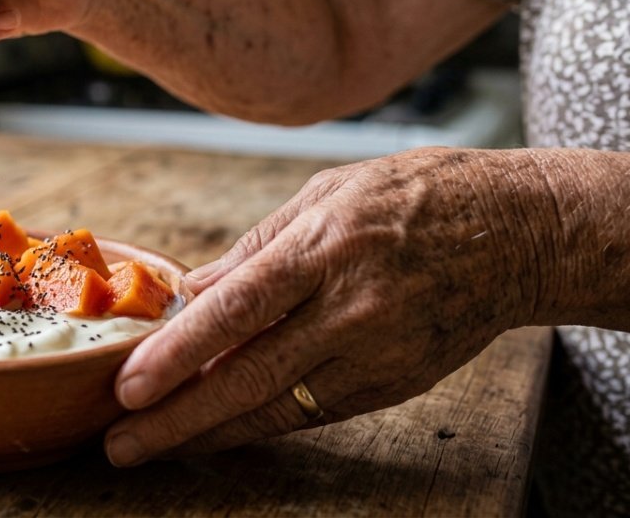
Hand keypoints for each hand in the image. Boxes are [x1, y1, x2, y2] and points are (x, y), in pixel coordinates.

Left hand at [104, 147, 552, 465]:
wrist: (519, 231)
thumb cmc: (415, 196)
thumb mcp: (326, 192)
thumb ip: (256, 247)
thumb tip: (194, 288)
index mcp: (324, 247)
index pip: (237, 309)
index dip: (179, 352)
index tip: (128, 385)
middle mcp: (348, 308)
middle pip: (249, 375)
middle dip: (178, 417)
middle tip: (120, 444)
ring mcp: (374, 352)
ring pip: (277, 406)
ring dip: (209, 431)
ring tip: (152, 446)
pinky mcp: (394, 383)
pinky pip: (312, 410)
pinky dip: (259, 422)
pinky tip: (216, 430)